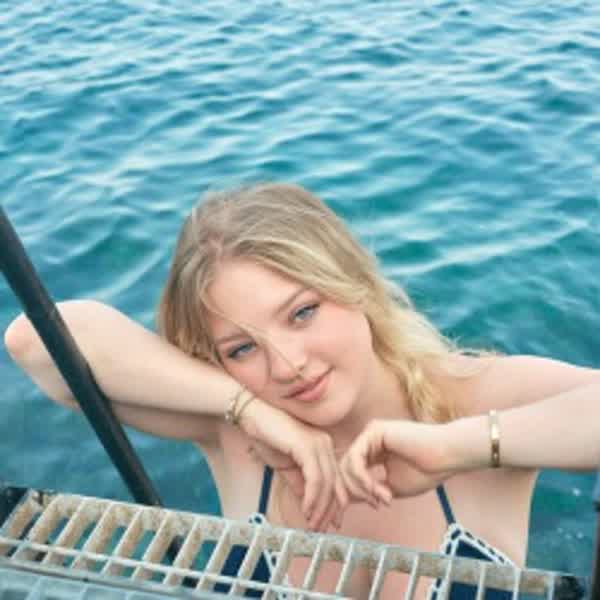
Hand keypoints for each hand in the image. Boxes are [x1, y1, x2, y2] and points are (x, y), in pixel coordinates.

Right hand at [239, 399, 348, 531]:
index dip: (333, 504)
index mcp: (322, 447)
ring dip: (320, 508)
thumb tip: (309, 506)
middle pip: (335, 484)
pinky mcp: (307, 446)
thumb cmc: (266, 436)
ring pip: (327, 484)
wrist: (251, 416)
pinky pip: (316, 478)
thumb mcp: (286, 466)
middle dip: (328, 511)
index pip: (335, 480)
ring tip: (312, 524)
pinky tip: (307, 510)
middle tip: (319, 529)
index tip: (329, 523)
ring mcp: (318, 443)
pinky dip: (313, 498)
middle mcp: (325, 444)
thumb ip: (299, 484)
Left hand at [340, 419, 455, 504]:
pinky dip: (363, 478)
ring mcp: (370, 433)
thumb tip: (345, 500)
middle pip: (343, 469)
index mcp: (373, 452)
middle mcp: (368, 440)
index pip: (349, 473)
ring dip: (362, 487)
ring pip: (347, 465)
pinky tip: (378, 488)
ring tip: (383, 497)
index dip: (348, 495)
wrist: (447, 457)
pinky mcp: (373, 430)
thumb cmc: (425, 472)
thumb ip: (368, 491)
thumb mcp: (390, 487)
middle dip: (352, 492)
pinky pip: (356, 458)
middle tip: (375, 505)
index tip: (356, 514)